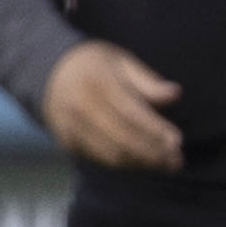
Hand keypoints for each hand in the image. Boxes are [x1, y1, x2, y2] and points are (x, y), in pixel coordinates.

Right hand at [41, 39, 183, 172]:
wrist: (48, 71)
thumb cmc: (94, 65)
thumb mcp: (121, 61)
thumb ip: (147, 80)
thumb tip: (175, 94)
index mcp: (98, 82)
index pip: (131, 113)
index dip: (155, 130)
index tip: (177, 141)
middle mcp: (81, 106)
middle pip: (121, 138)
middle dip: (152, 154)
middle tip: (175, 162)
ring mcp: (71, 125)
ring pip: (110, 153)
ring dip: (140, 163)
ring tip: (164, 165)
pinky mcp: (66, 140)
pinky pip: (98, 157)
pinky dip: (123, 162)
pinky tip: (141, 162)